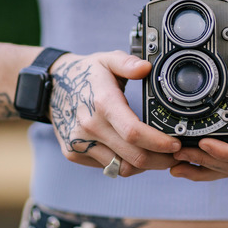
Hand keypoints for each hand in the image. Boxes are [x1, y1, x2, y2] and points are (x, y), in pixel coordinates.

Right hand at [48, 50, 181, 176]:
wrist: (51, 87)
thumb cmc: (86, 74)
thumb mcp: (107, 60)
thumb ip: (128, 63)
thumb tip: (146, 67)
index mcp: (102, 103)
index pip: (134, 132)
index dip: (159, 143)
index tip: (176, 143)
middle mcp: (89, 126)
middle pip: (133, 156)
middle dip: (160, 160)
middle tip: (175, 154)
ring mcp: (79, 143)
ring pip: (122, 168)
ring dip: (144, 166)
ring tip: (158, 155)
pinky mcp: (73, 153)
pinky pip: (107, 167)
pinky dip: (124, 164)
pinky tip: (133, 152)